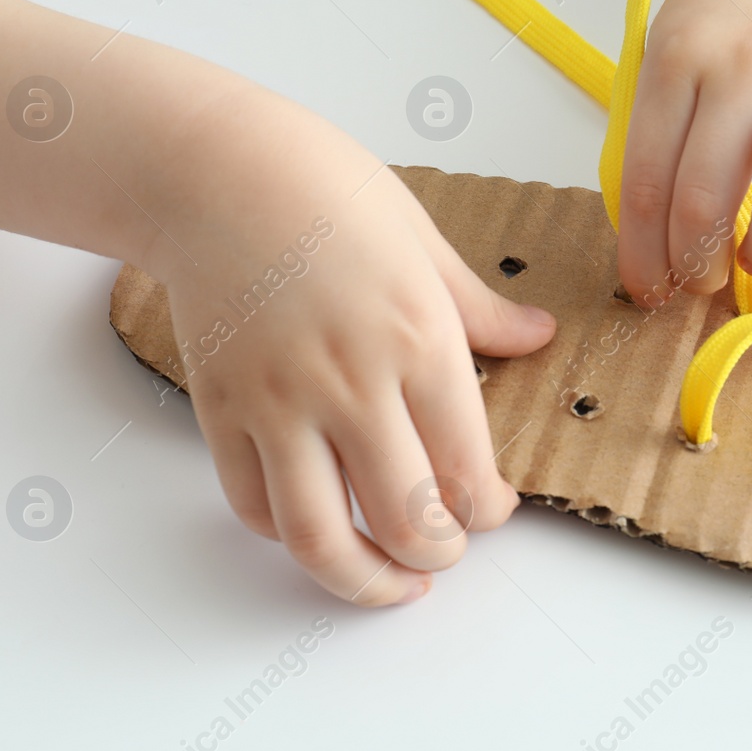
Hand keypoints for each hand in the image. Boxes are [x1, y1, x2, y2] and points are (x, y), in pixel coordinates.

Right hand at [156, 130, 555, 606]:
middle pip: (405, 521)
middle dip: (438, 556)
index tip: (492, 508)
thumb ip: (482, 310)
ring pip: (320, 539)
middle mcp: (349, 384)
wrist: (213, 169)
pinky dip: (290, 536)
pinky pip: (255, 506)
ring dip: (364, 581)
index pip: (468, 471)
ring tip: (390, 581)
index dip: (489, 511)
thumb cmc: (324, 190)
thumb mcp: (425, 241)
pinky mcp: (220, 412)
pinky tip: (320, 526)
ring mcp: (278, 405)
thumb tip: (538, 339)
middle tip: (446, 552)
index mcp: (417, 340)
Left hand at [616, 0, 751, 301]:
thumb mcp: (667, 52)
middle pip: (708, 187)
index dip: (645, 249)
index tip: (648, 288)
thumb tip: (657, 237)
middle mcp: (741, 63)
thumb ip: (661, 130)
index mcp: (676, 60)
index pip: (648, 177)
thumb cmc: (722, 11)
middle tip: (701, 282)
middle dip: (697, 257)